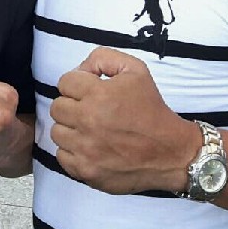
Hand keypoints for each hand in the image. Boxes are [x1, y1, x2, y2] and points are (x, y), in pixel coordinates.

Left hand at [50, 46, 198, 194]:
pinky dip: (73, 151)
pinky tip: (90, 147)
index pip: (65, 82)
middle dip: (73, 106)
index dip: (78, 85)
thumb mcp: (135, 70)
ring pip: (57, 132)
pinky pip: (62, 156)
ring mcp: (85, 149)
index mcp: (99, 95)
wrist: (170, 152)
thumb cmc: (152, 110)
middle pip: (58, 107)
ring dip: (71, 129)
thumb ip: (104, 58)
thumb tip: (82, 68)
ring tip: (90, 130)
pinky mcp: (86, 170)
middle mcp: (88, 121)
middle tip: (91, 111)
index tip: (90, 92)